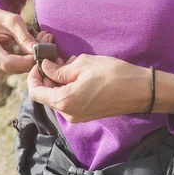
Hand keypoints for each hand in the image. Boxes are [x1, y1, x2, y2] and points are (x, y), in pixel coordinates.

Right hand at [0, 8, 38, 73]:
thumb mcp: (12, 21)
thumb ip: (25, 37)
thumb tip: (38, 52)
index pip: (7, 63)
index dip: (26, 61)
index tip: (41, 53)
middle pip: (11, 68)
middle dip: (31, 59)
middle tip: (46, 41)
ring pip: (14, 70)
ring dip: (28, 60)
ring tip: (39, 41)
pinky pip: (11, 69)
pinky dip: (22, 61)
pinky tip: (28, 49)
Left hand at [27, 54, 151, 122]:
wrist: (140, 90)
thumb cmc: (113, 75)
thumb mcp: (83, 65)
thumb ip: (59, 69)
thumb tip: (45, 68)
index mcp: (64, 101)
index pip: (35, 92)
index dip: (33, 75)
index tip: (40, 62)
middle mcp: (68, 114)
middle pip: (46, 95)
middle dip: (47, 76)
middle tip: (56, 58)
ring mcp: (78, 117)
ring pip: (58, 96)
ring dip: (59, 80)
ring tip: (71, 63)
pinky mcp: (87, 114)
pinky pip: (69, 100)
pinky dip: (68, 86)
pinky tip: (79, 73)